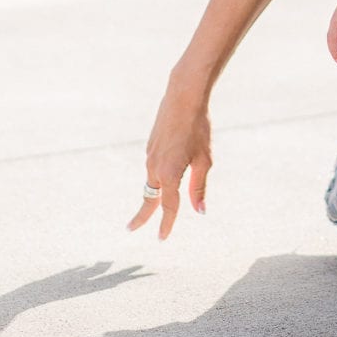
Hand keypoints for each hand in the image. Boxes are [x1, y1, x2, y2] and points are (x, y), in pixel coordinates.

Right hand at [127, 74, 212, 240]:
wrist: (183, 98)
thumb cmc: (198, 128)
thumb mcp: (205, 159)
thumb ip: (199, 186)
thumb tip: (200, 211)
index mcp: (169, 173)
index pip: (168, 206)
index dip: (167, 224)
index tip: (162, 239)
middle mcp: (155, 167)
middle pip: (149, 198)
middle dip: (142, 216)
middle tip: (131, 229)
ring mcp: (150, 156)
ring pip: (151, 182)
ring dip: (152, 196)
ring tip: (150, 209)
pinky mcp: (150, 147)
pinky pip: (152, 168)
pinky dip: (155, 178)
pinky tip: (163, 176)